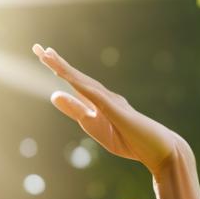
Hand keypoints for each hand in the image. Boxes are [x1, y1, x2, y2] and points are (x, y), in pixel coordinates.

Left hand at [33, 44, 188, 177]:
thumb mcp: (96, 127)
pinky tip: (70, 79)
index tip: (43, 53)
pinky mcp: (118, 112)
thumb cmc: (131, 140)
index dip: (58, 68)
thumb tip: (54, 95)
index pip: (74, 82)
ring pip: (84, 83)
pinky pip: (97, 98)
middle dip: (57, 63)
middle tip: (38, 48)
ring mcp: (112, 102)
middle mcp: (104, 96)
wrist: (161, 149)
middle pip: (76, 77)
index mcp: (98, 101)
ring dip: (66, 71)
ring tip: (48, 57)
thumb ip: (76, 111)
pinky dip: (83, 87)